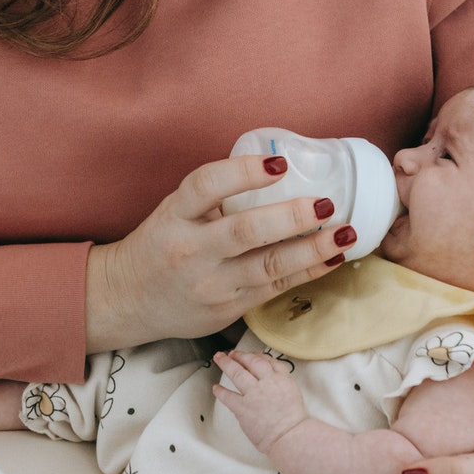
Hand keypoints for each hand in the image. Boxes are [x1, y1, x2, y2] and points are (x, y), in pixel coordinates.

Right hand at [84, 155, 357, 351]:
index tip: (278, 163)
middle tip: (327, 203)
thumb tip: (281, 168)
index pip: (206, 186)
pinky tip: (334, 258)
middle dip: (291, 217)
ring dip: (313, 249)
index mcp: (175, 216)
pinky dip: (308, 272)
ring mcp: (211, 285)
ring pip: (268, 266)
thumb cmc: (162, 244)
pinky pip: (275, 288)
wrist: (128, 299)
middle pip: (245, 231)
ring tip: (345, 233)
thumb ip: (215, 196)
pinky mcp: (227, 309)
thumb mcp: (175, 211)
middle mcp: (191, 251)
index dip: (244, 172)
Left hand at [211, 350, 307, 453]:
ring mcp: (253, 394)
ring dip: (226, 364)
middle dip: (239, 355)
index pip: (267, 361)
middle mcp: (267, 383)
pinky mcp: (243, 408)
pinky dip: (220, 391)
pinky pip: (228, 397)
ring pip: (237, 373)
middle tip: (232, 353)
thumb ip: (281, 382)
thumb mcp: (293, 393)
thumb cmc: (293, 421)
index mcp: (281, 379)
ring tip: (219, 358)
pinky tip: (216, 388)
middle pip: (251, 362)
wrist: (290, 436)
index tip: (251, 355)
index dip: (257, 355)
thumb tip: (270, 378)